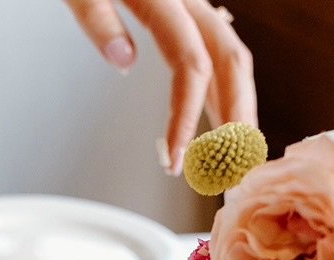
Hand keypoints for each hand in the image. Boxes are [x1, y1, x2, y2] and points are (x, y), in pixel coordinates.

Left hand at [65, 0, 256, 174]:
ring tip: (229, 149)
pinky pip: (213, 41)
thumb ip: (97, 16)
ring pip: (228, 51)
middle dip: (236, 118)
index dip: (188, 118)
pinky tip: (217, 101)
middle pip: (231, 60)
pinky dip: (219, 78)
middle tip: (229, 168)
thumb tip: (124, 60)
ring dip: (234, 102)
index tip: (173, 160)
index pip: (192, 66)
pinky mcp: (182, 3)